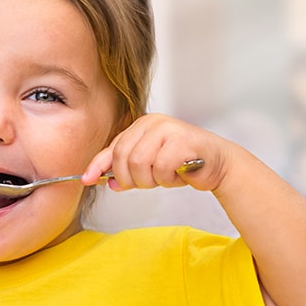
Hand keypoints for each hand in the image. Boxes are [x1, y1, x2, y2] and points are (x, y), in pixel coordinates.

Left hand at [81, 113, 231, 191]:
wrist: (218, 164)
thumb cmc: (183, 163)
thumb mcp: (148, 166)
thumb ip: (126, 171)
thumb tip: (104, 181)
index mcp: (141, 126)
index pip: (113, 147)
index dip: (98, 165)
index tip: (87, 179)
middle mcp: (152, 123)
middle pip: (123, 158)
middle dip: (131, 179)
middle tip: (148, 182)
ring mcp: (167, 129)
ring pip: (139, 164)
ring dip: (151, 180)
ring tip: (165, 176)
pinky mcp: (181, 140)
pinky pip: (160, 168)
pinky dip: (167, 179)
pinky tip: (178, 174)